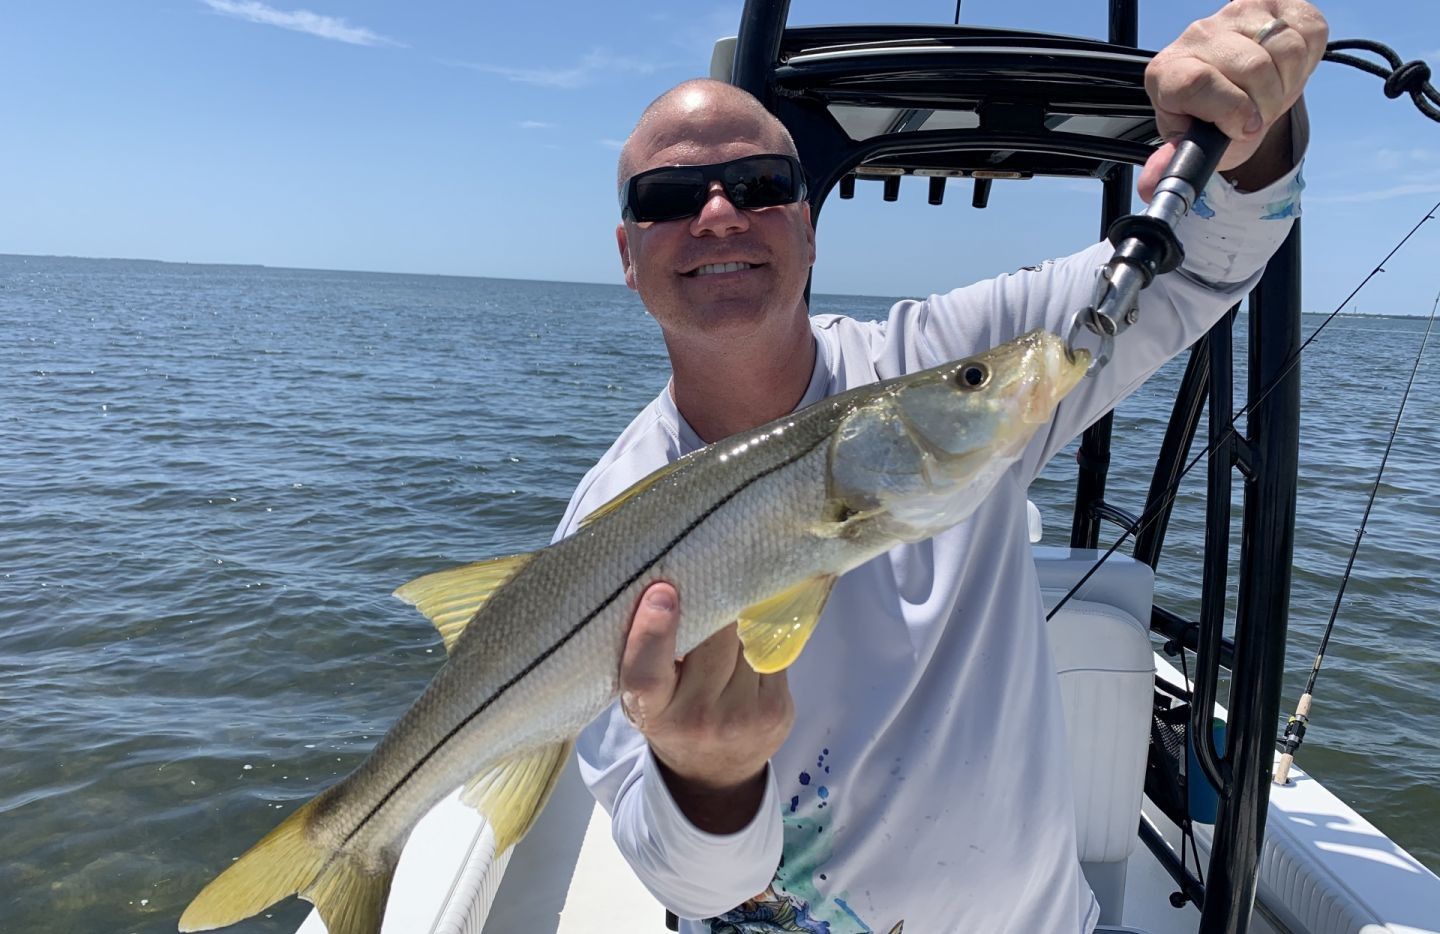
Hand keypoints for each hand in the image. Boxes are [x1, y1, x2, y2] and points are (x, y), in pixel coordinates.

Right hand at [620, 582, 793, 833]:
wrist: (713, 777)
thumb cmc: (671, 719)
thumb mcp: (645, 699)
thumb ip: (648, 657)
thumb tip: (669, 587)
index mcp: (653, 713)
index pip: (647, 674)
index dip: (654, 630)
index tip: (662, 591)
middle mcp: (698, 720)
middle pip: (714, 643)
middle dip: (714, 608)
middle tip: (710, 584)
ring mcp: (743, 718)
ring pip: (747, 641)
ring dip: (740, 621)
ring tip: (730, 613)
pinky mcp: (777, 711)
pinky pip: (772, 653)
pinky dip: (761, 638)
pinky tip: (751, 639)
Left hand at [1140, 0, 1327, 198]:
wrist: (1238, 94)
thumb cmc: (1212, 121)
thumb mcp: (1193, 147)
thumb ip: (1174, 164)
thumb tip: (1149, 188)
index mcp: (1169, 72)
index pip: (1197, 82)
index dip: (1230, 110)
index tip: (1245, 128)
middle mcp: (1198, 36)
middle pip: (1252, 67)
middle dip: (1265, 104)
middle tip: (1258, 115)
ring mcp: (1237, 13)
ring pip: (1285, 48)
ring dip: (1288, 84)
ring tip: (1271, 95)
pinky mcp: (1275, 2)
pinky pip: (1310, 32)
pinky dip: (1308, 62)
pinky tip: (1286, 71)